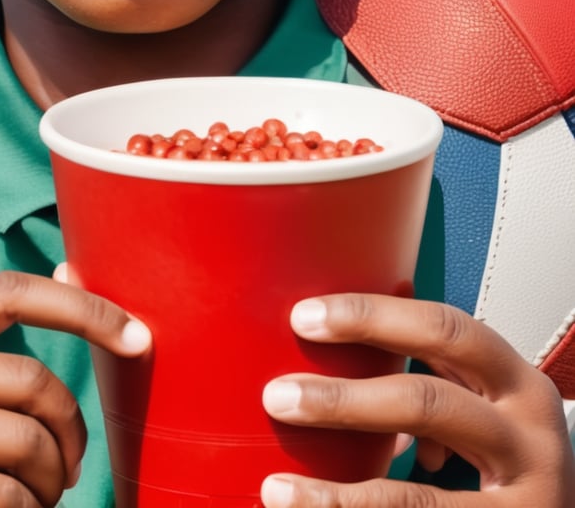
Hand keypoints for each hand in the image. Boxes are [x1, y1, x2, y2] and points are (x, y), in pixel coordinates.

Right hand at [0, 270, 150, 507]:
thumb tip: (72, 269)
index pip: (11, 291)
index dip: (83, 307)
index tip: (139, 335)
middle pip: (35, 382)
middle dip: (69, 432)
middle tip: (67, 470)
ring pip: (31, 442)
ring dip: (50, 481)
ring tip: (34, 499)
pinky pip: (11, 497)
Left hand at [260, 293, 574, 505]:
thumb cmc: (508, 455)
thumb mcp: (483, 402)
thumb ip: (429, 377)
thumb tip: (326, 360)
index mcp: (515, 380)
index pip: (442, 328)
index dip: (371, 316)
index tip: (305, 317)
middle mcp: (527, 435)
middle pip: (426, 403)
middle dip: (343, 401)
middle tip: (278, 397)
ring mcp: (525, 498)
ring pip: (418, 495)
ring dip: (339, 494)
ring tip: (278, 488)